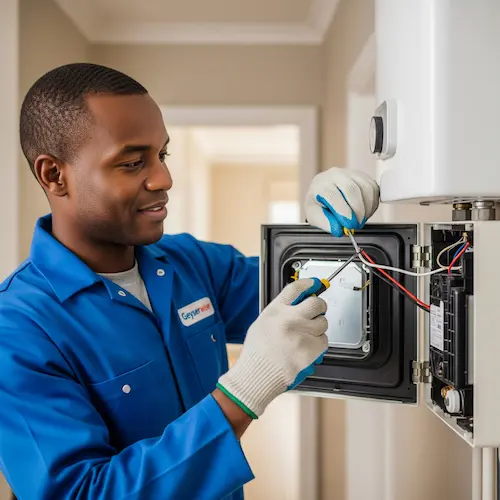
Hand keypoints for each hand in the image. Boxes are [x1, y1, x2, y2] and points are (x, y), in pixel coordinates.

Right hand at [217, 279, 327, 417]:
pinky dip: (319, 344)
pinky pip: (324, 340)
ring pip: (323, 322)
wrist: (256, 376)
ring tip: (307, 336)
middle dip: (320, 306)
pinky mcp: (310, 349)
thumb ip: (279, 311)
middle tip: (318, 311)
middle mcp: (290, 319)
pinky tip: (308, 348)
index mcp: (276, 310)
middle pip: (316, 303)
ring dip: (318, 327)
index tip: (315, 284)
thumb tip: (298, 303)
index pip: (296, 289)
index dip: (309, 284)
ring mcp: (301, 333)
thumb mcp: (261, 323)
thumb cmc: (256, 353)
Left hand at [304, 167, 379, 236]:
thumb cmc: (319, 204)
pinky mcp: (363, 176)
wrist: (322, 192)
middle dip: (358, 211)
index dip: (344, 212)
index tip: (349, 225)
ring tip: (361, 219)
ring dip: (367, 208)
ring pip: (365, 188)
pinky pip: (373, 188)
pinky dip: (372, 203)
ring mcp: (350, 173)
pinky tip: (365, 212)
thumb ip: (326, 224)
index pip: (333, 196)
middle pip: (351, 189)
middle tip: (357, 225)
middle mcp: (335, 175)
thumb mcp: (316, 217)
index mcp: (321, 185)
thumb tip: (340, 230)